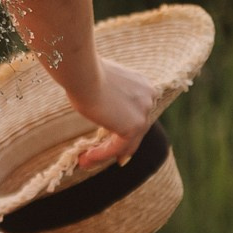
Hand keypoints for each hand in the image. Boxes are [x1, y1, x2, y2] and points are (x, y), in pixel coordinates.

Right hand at [61, 56, 155, 174]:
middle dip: (123, 145)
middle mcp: (149, 99)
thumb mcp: (104, 80)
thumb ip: (111, 93)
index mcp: (144, 85)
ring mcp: (143, 114)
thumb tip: (102, 103)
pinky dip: (100, 155)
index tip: (117, 139)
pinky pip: (117, 147)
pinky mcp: (132, 127)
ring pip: (127, 142)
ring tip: (86, 160)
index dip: (127, 127)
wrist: (83, 72)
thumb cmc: (84, 72)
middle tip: (113, 157)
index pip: (138, 113)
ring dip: (107, 153)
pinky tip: (85, 158)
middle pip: (138, 130)